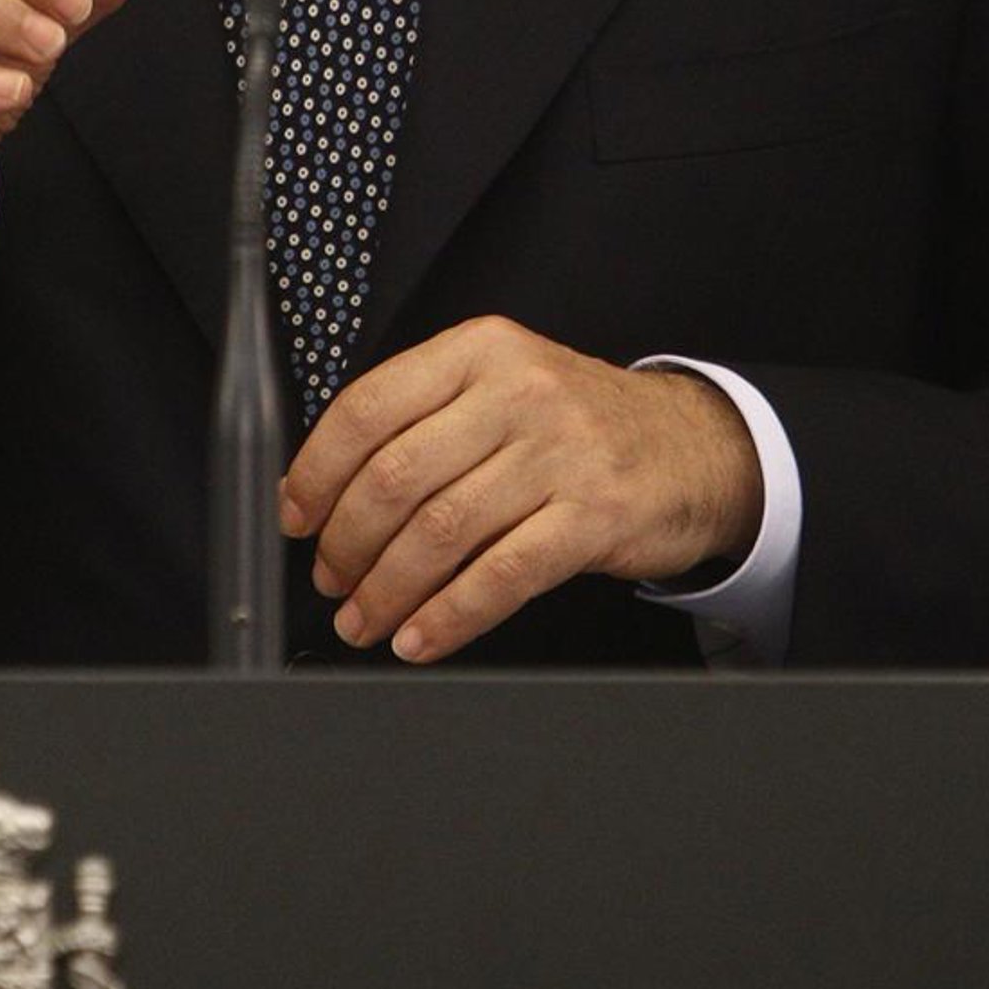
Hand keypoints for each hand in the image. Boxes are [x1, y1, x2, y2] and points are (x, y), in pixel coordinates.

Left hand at [278, 317, 762, 662]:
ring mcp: (560, 452)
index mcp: (478, 351)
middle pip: (397, 476)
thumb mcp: (502, 385)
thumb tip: (329, 490)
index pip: (368, 407)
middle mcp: (517, 391)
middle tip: (330, 582)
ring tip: (363, 620)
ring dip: (387, 589)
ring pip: (442, 531)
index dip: (317, 472)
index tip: (296, 517)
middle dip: (347, 543)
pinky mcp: (594, 515)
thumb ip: (426, 417)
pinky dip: (449, 616)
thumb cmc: (577, 423)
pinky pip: (501, 575)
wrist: (692, 446)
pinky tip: (420, 638)